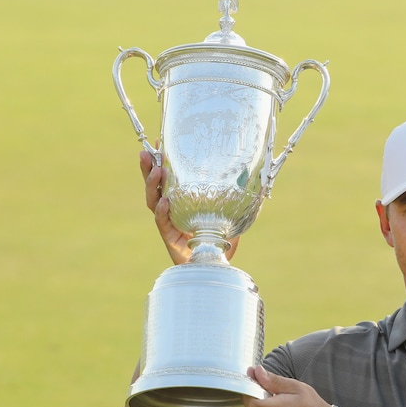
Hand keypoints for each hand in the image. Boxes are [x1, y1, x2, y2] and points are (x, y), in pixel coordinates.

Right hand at [139, 150, 238, 264]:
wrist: (217, 266)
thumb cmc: (222, 240)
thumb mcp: (233, 214)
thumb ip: (241, 200)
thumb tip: (261, 182)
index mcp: (182, 200)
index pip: (169, 177)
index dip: (162, 160)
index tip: (160, 141)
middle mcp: (172, 210)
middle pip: (154, 186)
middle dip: (147, 168)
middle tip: (145, 152)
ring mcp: (169, 224)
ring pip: (153, 201)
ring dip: (152, 185)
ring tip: (156, 170)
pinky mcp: (170, 239)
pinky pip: (163, 223)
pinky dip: (163, 212)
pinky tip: (165, 201)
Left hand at [242, 366, 334, 406]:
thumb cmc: (311, 406)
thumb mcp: (296, 387)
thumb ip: (273, 380)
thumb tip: (256, 371)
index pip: (251, 402)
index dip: (250, 389)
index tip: (255, 378)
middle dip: (253, 395)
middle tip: (264, 386)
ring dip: (255, 404)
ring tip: (270, 398)